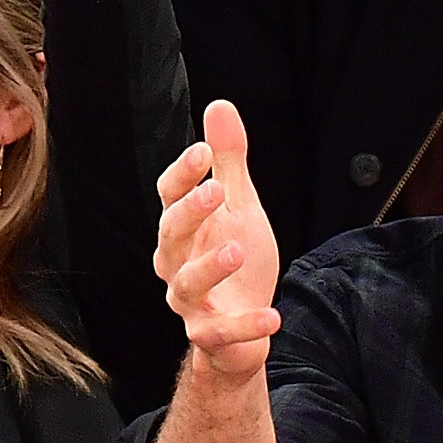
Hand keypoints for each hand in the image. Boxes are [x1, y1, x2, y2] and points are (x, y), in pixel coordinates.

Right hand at [154, 101, 282, 380]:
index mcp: (182, 230)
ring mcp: (190, 303)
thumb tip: (219, 105)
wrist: (245, 328)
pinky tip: (273, 316)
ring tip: (238, 250)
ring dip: (210, 267)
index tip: (202, 149)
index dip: (183, 174)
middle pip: (170, 236)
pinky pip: (221, 333)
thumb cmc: (236, 260)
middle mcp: (176, 264)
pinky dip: (245, 327)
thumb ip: (228, 162)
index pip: (170, 197)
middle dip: (189, 213)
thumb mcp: (239, 206)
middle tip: (215, 190)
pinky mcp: (210, 336)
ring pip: (186, 285)